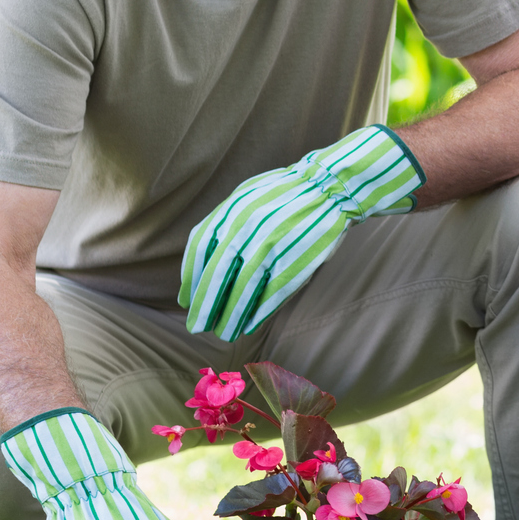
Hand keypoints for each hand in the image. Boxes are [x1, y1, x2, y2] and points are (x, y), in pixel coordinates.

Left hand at [180, 125, 422, 339]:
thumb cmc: (287, 193)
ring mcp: (273, 246)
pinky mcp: (296, 261)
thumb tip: (203, 257)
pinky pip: (272, 293)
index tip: (187, 300)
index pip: (200, 249)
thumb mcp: (248, 196)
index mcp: (233, 210)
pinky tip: (252, 324)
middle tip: (198, 326)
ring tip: (225, 333)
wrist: (331, 186)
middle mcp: (248, 229)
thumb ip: (225, 222)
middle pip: (218, 275)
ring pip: (244, 289)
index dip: (191, 279)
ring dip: (231, 315)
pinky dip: (259, 312)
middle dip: (206, 305)